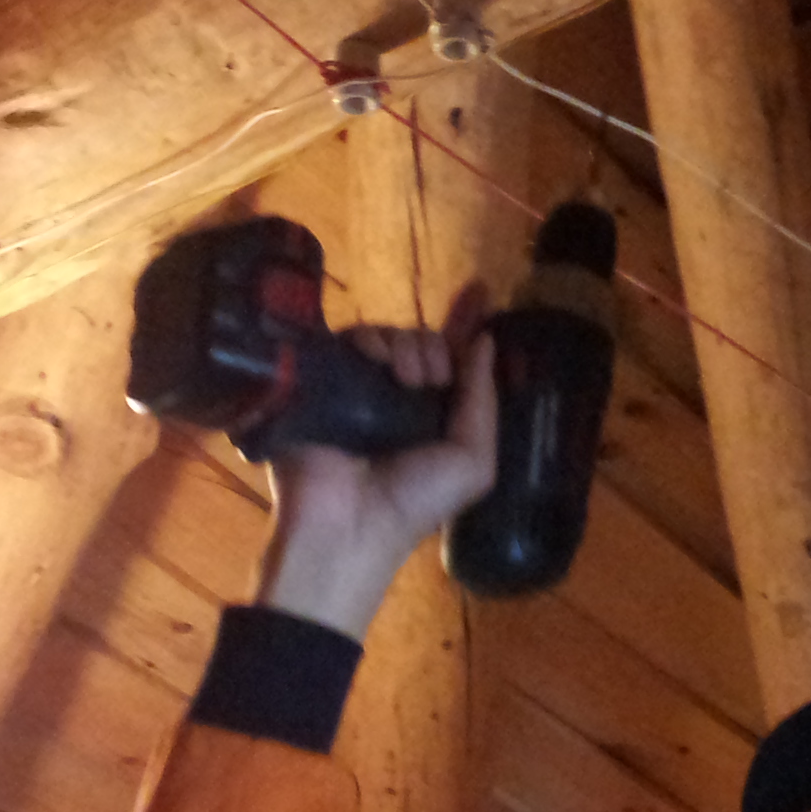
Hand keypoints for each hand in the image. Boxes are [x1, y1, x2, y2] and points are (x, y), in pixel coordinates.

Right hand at [252, 287, 500, 640]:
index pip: (457, 360)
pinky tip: (376, 360)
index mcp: (438, 416)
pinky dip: (369, 339)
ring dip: (408, 348)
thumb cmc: (417, 500)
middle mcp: (401, 398)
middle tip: (431, 381)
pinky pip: (352, 338)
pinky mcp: (327, 377)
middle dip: (436, 350)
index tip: (481, 288)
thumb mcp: (473, 461)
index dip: (468, 324)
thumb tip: (483, 340)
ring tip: (404, 380)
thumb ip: (483, 400)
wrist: (347, 523)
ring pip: (393, 336)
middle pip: (426, 342)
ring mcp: (363, 386)